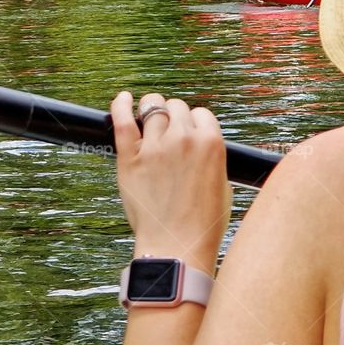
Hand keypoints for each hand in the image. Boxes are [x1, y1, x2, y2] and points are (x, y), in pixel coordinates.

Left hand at [111, 92, 231, 271]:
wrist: (177, 246)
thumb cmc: (202, 224)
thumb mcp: (223, 185)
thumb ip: (212, 157)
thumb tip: (200, 142)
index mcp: (211, 143)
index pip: (200, 113)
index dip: (193, 122)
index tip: (187, 132)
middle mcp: (183, 138)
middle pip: (176, 107)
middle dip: (173, 116)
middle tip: (169, 132)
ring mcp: (155, 146)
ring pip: (153, 107)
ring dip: (152, 111)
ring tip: (148, 119)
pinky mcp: (130, 157)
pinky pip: (123, 119)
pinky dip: (120, 104)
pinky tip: (123, 98)